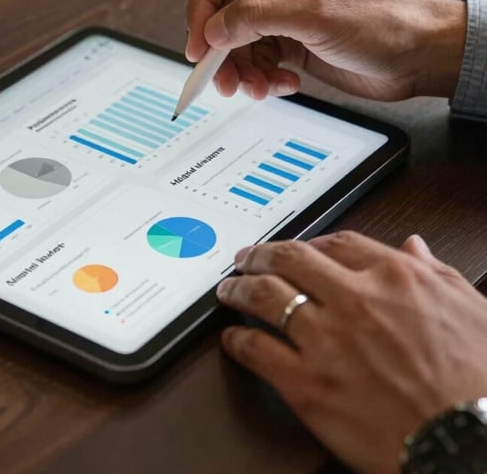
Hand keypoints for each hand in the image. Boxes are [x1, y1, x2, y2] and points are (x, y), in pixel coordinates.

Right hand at [186, 0, 466, 100]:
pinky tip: (282, 85)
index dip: (201, 3)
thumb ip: (257, 16)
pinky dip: (259, 78)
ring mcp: (281, 11)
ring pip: (232, 41)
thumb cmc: (386, 20)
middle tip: (221, 79)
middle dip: (218, 47)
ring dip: (238, 70)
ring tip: (256, 88)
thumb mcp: (316, 13)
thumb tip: (212, 30)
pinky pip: (252, 60)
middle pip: (219, 9)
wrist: (422, 57)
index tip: (200, 42)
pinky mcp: (287, 41)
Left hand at [216, 232, 486, 473]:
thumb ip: (435, 274)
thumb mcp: (470, 311)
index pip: (336, 244)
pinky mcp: (306, 384)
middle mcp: (353, 301)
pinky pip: (256, 350)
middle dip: (261, 255)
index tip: (296, 248)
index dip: (309, 243)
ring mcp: (325, 341)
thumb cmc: (480, 383)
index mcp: (394, 278)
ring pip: (265, 296)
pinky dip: (237, 341)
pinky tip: (232, 339)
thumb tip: (414, 247)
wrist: (473, 446)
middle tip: (245, 259)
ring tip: (228, 290)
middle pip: (289, 260)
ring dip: (239, 289)